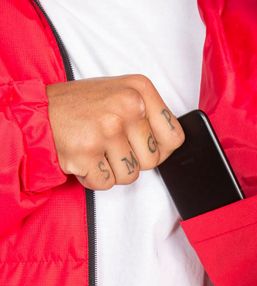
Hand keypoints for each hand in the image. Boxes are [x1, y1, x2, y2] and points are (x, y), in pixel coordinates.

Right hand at [46, 75, 184, 189]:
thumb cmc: (84, 108)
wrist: (39, 112)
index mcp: (139, 90)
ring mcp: (107, 129)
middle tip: (110, 144)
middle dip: (132, 160)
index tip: (143, 144)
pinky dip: (93, 177)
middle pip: (152, 161)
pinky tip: (84, 157)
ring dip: (112, 170)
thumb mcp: (122, 95)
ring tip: (96, 149)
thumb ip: (149, 117)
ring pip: (130, 175)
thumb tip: (171, 145)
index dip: (160, 149)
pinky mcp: (87, 152)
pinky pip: (106, 183)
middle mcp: (126, 106)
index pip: (175, 137)